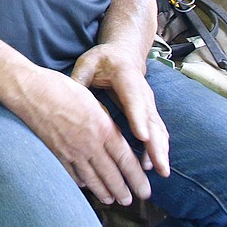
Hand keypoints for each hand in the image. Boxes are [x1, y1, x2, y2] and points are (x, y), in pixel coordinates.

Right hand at [7, 65, 151, 205]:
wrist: (30, 91)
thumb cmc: (60, 88)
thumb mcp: (91, 100)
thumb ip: (104, 121)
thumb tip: (112, 135)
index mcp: (103, 128)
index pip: (126, 160)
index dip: (137, 178)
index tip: (145, 189)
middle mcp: (90, 144)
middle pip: (111, 175)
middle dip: (123, 191)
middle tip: (130, 200)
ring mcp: (71, 151)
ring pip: (92, 179)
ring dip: (104, 192)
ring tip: (111, 200)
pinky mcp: (56, 153)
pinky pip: (72, 174)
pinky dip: (80, 182)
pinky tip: (85, 185)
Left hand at [72, 43, 169, 179]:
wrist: (123, 55)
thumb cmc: (102, 60)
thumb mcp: (88, 63)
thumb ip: (79, 79)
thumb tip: (67, 97)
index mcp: (127, 78)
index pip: (134, 100)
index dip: (138, 119)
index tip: (142, 137)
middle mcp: (143, 93)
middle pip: (151, 120)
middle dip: (156, 144)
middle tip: (159, 165)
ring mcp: (149, 104)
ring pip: (158, 129)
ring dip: (160, 150)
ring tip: (160, 171)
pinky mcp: (149, 113)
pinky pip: (157, 132)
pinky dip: (158, 149)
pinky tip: (153, 166)